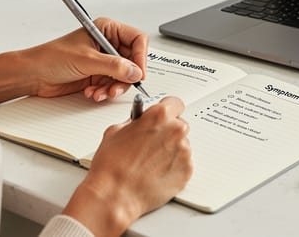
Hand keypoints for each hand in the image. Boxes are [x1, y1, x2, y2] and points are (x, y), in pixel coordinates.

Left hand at [28, 17, 147, 101]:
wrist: (33, 74)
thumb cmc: (51, 57)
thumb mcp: (86, 60)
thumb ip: (114, 66)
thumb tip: (135, 71)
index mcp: (106, 29)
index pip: (137, 39)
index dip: (141, 56)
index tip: (138, 73)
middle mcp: (108, 43)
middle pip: (133, 61)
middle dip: (125, 77)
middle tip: (117, 87)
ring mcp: (103, 60)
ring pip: (124, 76)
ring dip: (113, 87)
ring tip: (101, 92)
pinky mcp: (98, 75)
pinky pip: (112, 85)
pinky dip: (105, 92)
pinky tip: (93, 93)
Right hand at [63, 96, 192, 235]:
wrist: (114, 194)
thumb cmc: (111, 165)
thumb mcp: (116, 131)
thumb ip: (135, 121)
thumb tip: (142, 122)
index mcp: (160, 116)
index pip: (175, 103)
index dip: (167, 110)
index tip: (164, 116)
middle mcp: (176, 131)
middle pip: (179, 125)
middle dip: (168, 132)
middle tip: (152, 144)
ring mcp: (184, 152)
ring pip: (181, 145)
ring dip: (170, 150)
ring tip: (150, 163)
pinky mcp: (187, 171)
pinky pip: (183, 164)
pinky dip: (173, 167)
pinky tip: (156, 173)